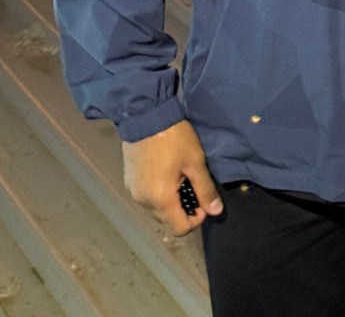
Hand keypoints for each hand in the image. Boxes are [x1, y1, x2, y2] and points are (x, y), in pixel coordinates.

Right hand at [122, 119, 222, 235]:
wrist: (146, 114)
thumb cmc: (173, 137)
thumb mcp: (195, 161)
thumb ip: (206, 189)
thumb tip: (216, 211)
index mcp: (160, 199)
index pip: (180, 229)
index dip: (196, 219)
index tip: (203, 199)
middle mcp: (143, 201)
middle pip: (167, 219)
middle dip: (184, 209)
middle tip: (193, 184)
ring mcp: (133, 192)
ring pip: (156, 208)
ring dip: (170, 200)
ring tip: (179, 176)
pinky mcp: (129, 182)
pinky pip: (147, 196)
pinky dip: (158, 192)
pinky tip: (165, 171)